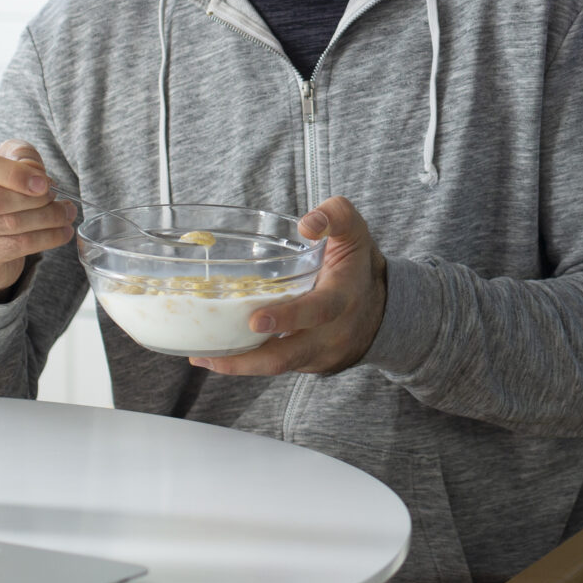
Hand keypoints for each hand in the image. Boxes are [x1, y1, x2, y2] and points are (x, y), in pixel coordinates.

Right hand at [0, 140, 76, 295]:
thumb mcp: (5, 159)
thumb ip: (20, 156)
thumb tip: (37, 175)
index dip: (13, 174)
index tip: (43, 181)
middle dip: (34, 199)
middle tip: (56, 197)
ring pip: (8, 224)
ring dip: (46, 219)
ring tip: (66, 213)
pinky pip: (14, 246)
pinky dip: (45, 238)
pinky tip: (62, 232)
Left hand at [195, 197, 388, 376]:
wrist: (382, 310)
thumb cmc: (357, 266)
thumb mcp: (355, 232)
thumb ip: (336, 216)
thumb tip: (306, 224)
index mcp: (342, 298)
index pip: (317, 311)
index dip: (287, 317)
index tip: (255, 320)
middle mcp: (330, 334)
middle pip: (286, 357)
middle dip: (247, 360)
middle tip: (210, 355)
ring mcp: (317, 355)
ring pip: (274, 367)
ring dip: (236, 365)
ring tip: (200, 357)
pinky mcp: (305, 365)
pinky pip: (274, 365)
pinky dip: (246, 363)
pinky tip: (216, 354)